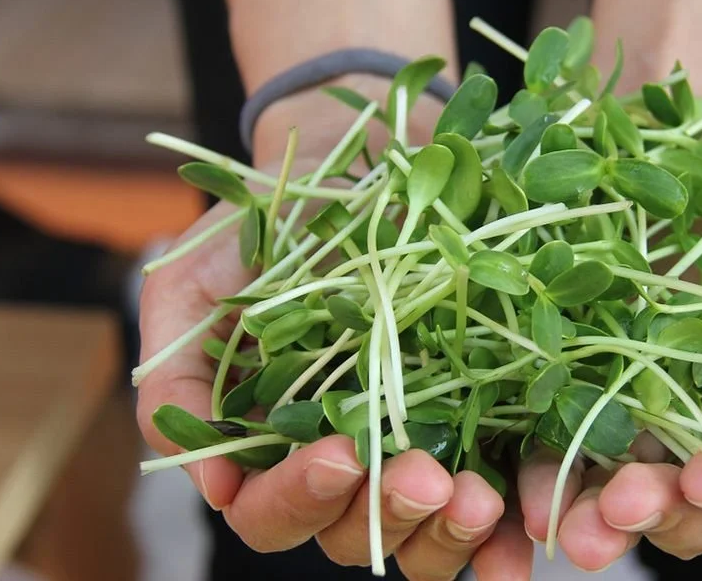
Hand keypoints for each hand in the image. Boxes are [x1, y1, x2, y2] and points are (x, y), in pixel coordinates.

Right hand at [136, 202, 531, 579]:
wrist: (352, 165)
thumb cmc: (263, 226)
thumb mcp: (192, 286)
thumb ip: (178, 381)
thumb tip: (214, 489)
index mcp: (270, 443)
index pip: (271, 512)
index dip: (298, 498)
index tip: (339, 452)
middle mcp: (344, 459)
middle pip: (353, 535)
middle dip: (385, 514)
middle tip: (424, 477)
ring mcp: (411, 447)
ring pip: (422, 534)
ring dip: (448, 531)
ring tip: (477, 496)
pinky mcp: (474, 424)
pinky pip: (491, 500)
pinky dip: (505, 532)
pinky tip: (524, 533)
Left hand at [517, 197, 701, 569]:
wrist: (684, 156)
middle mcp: (696, 432)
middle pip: (683, 506)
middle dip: (655, 515)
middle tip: (622, 508)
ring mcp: (628, 415)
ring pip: (613, 494)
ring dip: (591, 518)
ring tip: (567, 526)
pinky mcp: (568, 388)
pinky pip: (550, 445)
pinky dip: (540, 478)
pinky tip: (526, 494)